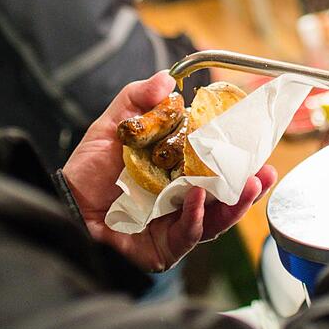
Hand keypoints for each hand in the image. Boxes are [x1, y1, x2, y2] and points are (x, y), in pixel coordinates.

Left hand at [63, 71, 276, 270]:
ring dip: (234, 205)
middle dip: (248, 187)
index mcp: (176, 174)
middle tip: (265, 171)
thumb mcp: (114, 126)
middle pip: (223, 198)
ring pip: (214, 220)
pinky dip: (197, 219)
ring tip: (249, 186)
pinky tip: (200, 200)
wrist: (64, 202)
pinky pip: (187, 236)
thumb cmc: (88, 171)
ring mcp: (173, 227)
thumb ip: (138, 99)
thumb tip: (167, 78)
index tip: (258, 145)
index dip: (238, 159)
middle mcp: (180, 202)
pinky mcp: (162, 249)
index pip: (215, 168)